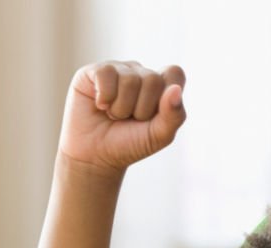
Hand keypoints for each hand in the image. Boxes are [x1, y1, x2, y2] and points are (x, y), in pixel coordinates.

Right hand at [58, 60, 185, 176]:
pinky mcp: (96, 70)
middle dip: (141, 110)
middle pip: (153, 80)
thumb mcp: (158, 136)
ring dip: (121, 108)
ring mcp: (119, 69)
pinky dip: (104, 98)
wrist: (95, 155)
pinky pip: (106, 74)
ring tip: (114, 115)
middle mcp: (141, 73)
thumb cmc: (129, 144)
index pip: (174, 73)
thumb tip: (175, 89)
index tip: (154, 115)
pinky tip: (100, 105)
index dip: (166, 96)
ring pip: (130, 80)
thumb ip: (174, 115)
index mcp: (161, 86)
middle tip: (129, 119)